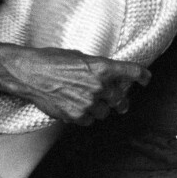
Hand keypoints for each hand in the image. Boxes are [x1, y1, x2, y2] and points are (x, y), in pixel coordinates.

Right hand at [17, 47, 150, 125]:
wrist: (29, 73)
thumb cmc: (51, 60)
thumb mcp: (80, 57)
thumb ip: (97, 68)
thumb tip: (108, 76)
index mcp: (102, 67)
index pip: (132, 72)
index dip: (142, 76)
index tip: (146, 79)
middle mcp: (98, 86)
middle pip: (121, 99)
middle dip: (120, 100)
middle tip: (119, 102)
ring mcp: (88, 103)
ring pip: (105, 112)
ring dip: (100, 108)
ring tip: (86, 100)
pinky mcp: (76, 116)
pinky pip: (89, 120)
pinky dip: (85, 116)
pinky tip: (75, 106)